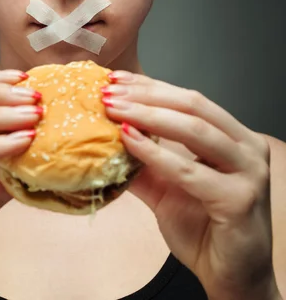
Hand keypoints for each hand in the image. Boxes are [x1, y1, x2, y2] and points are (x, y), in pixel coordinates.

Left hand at [101, 71, 279, 299]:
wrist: (231, 278)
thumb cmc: (205, 229)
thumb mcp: (167, 187)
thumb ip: (145, 161)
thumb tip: (109, 134)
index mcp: (234, 137)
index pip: (190, 100)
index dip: (151, 86)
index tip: (117, 79)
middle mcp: (247, 147)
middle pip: (193, 106)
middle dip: (146, 96)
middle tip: (109, 92)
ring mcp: (248, 172)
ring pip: (195, 130)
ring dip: (149, 116)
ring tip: (114, 110)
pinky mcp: (239, 199)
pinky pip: (190, 170)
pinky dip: (156, 153)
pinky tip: (129, 139)